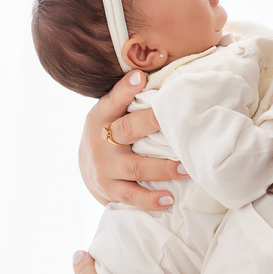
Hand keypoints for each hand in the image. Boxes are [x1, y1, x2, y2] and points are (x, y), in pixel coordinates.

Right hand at [78, 70, 186, 209]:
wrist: (86, 168)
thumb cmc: (109, 132)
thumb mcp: (110, 113)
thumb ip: (128, 99)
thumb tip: (157, 74)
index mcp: (101, 116)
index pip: (113, 100)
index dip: (125, 88)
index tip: (140, 76)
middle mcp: (101, 141)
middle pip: (127, 130)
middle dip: (150, 123)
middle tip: (172, 118)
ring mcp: (105, 168)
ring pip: (136, 167)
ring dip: (163, 168)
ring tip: (186, 167)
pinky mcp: (109, 190)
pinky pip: (132, 195)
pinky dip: (151, 199)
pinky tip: (169, 199)